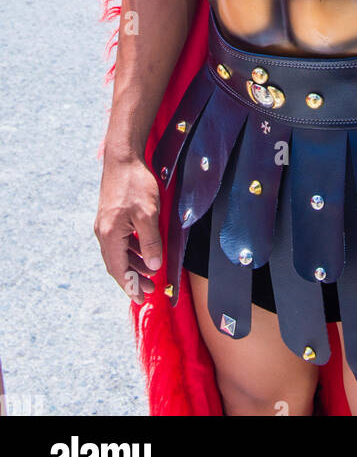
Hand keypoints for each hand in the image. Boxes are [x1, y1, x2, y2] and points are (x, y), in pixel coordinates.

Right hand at [94, 155, 162, 303]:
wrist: (123, 158)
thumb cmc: (135, 184)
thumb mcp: (148, 214)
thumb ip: (150, 242)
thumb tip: (153, 267)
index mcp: (110, 235)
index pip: (118, 270)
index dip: (130, 286)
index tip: (141, 299)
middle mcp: (103, 232)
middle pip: (116, 264)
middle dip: (133, 279)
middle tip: (149, 290)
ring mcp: (105, 224)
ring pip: (118, 253)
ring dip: (133, 265)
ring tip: (149, 273)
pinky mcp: (110, 216)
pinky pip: (120, 241)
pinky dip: (131, 250)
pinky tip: (143, 251)